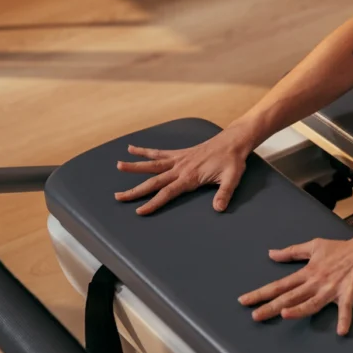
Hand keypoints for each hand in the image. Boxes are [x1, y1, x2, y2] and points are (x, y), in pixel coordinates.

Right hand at [115, 128, 252, 214]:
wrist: (234, 141)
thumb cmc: (233, 161)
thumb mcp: (232, 178)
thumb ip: (224, 194)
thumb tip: (219, 208)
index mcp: (190, 176)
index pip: (168, 192)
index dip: (153, 202)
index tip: (139, 211)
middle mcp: (181, 168)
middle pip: (154, 181)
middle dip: (136, 190)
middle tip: (118, 196)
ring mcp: (179, 159)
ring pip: (152, 164)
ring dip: (135, 166)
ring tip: (118, 166)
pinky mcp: (180, 153)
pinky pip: (160, 152)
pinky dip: (145, 151)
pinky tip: (132, 148)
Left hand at [238, 237, 352, 335]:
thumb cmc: (342, 248)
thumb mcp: (315, 246)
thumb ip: (292, 252)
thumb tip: (271, 254)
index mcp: (308, 272)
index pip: (280, 284)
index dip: (262, 293)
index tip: (244, 301)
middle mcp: (317, 281)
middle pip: (291, 295)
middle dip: (272, 306)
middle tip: (255, 316)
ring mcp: (332, 288)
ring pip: (313, 301)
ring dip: (300, 308)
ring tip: (286, 314)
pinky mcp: (349, 292)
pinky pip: (346, 308)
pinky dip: (345, 319)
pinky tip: (341, 331)